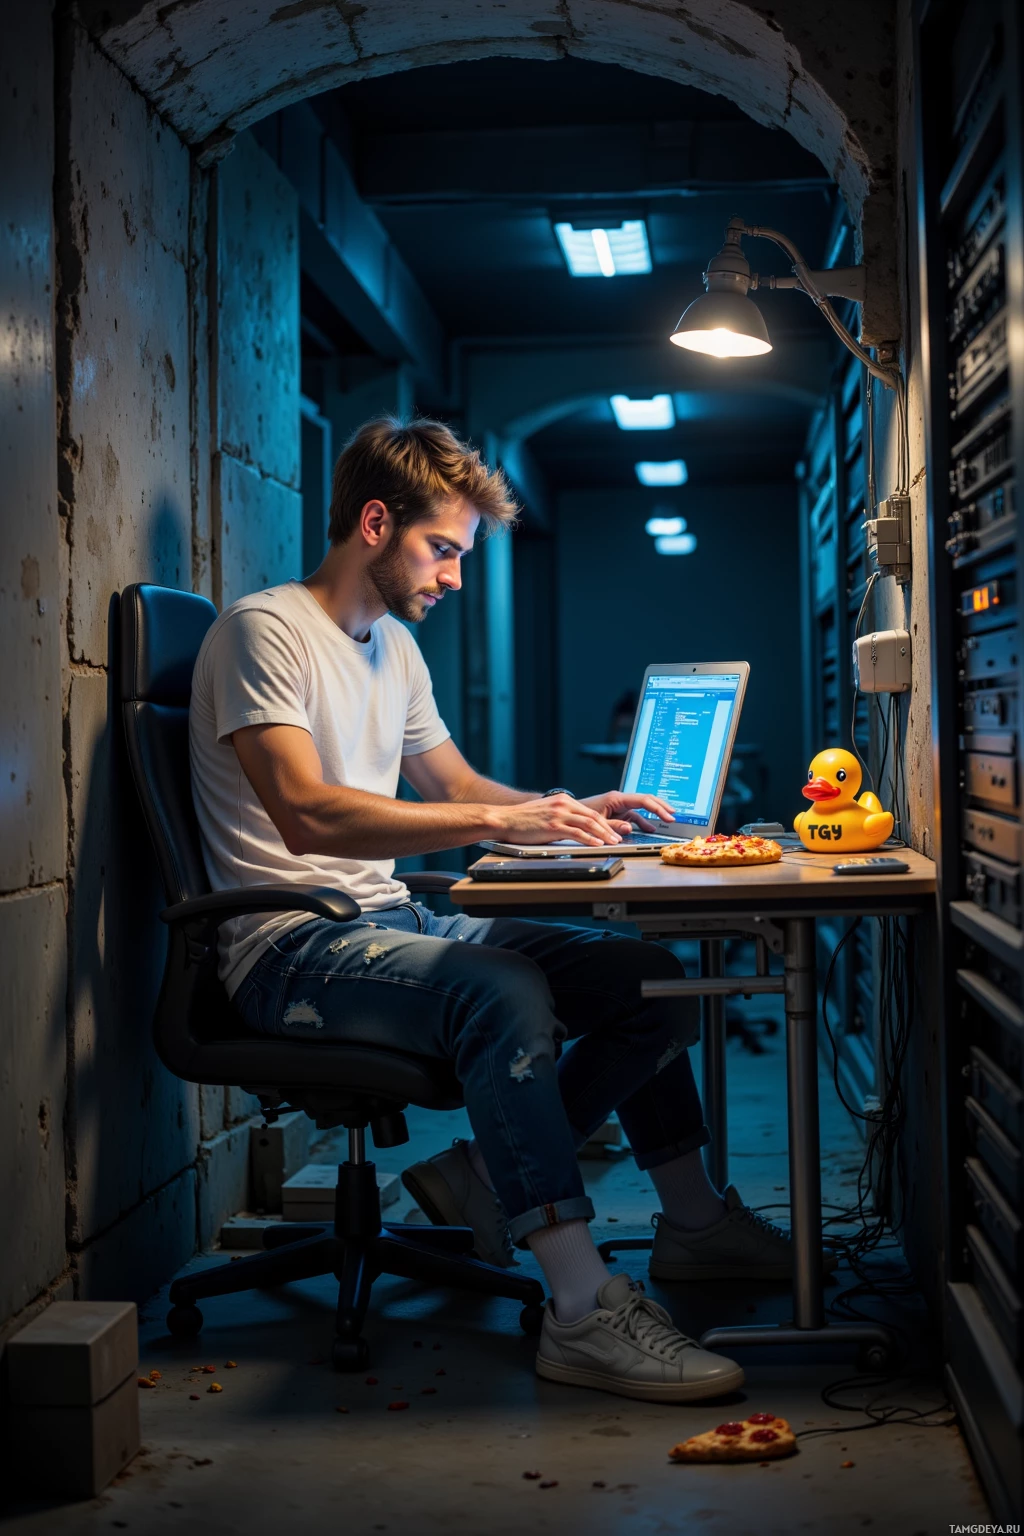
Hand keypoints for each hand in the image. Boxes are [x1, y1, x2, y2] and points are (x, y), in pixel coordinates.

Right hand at [495, 794, 623, 847]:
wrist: (504, 819)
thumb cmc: (521, 820)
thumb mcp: (545, 812)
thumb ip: (561, 816)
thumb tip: (574, 828)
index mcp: (563, 800)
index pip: (590, 811)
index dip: (604, 822)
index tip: (612, 830)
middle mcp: (563, 804)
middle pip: (593, 816)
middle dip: (608, 828)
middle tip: (618, 837)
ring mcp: (558, 814)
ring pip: (588, 823)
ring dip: (604, 834)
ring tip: (613, 842)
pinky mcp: (553, 826)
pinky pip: (576, 832)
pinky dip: (589, 839)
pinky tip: (597, 844)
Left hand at [579, 790, 677, 834]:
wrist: (570, 813)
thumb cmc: (581, 814)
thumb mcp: (597, 821)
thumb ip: (614, 825)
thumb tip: (630, 827)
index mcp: (616, 798)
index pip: (643, 800)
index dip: (658, 808)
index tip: (669, 815)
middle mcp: (620, 800)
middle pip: (646, 800)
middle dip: (661, 806)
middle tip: (674, 814)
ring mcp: (620, 806)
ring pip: (642, 807)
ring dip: (654, 813)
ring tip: (668, 819)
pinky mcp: (618, 812)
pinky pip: (635, 815)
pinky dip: (643, 821)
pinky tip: (650, 828)